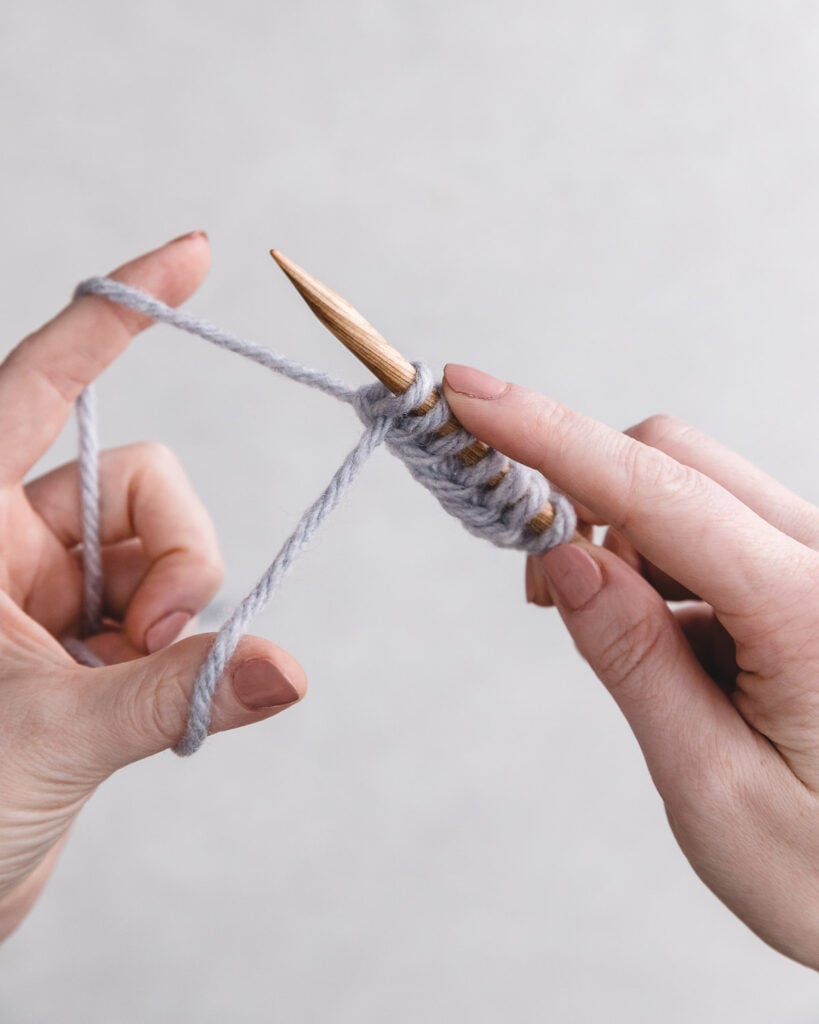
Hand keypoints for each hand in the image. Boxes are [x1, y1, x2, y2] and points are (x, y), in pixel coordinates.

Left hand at [0, 233, 305, 941]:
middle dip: (174, 557)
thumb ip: (171, 692)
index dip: (117, 315)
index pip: (39, 382)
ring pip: (164, 546)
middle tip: (149, 640)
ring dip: (178, 608)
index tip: (192, 254)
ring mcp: (51, 590)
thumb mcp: (47, 735)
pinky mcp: (86, 639)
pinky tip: (152, 701)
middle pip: (141, 481)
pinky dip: (184, 645)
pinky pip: (171, 606)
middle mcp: (8, 541)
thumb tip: (289, 668)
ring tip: (135, 684)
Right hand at [443, 363, 818, 968]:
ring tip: (628, 650)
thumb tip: (561, 556)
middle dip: (582, 497)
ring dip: (623, 541)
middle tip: (536, 590)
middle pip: (676, 461)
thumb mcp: (713, 787)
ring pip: (692, 491)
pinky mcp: (810, 575)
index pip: (658, 490)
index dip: (550, 435)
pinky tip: (673, 646)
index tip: (468, 394)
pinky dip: (662, 565)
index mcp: (811, 610)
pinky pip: (716, 529)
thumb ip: (633, 660)